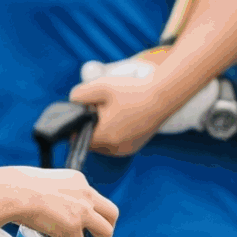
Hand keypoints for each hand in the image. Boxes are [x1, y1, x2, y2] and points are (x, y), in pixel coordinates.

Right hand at [0, 166, 118, 236]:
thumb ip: (50, 193)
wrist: (12, 192)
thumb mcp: (43, 183)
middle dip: (109, 228)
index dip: (93, 212)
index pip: (94, 197)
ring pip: (105, 231)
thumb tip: (42, 205)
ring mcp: (82, 210)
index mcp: (78, 181)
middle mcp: (85, 194)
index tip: (88, 223)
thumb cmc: (17, 188)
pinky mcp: (72, 226)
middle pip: (111, 212)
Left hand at [71, 64, 210, 153]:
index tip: (88, 108)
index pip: (77, 137)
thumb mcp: (99, 86)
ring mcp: (126, 150)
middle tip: (102, 108)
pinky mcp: (135, 147)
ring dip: (103, 131)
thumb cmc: (131, 91)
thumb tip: (73, 104)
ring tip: (114, 112)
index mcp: (103, 138)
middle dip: (91, 127)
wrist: (163, 96)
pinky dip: (115, 133)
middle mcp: (114, 149)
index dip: (79, 122)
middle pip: (90, 141)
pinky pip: (116, 143)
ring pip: (103, 143)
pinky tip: (123, 117)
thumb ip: (77, 95)